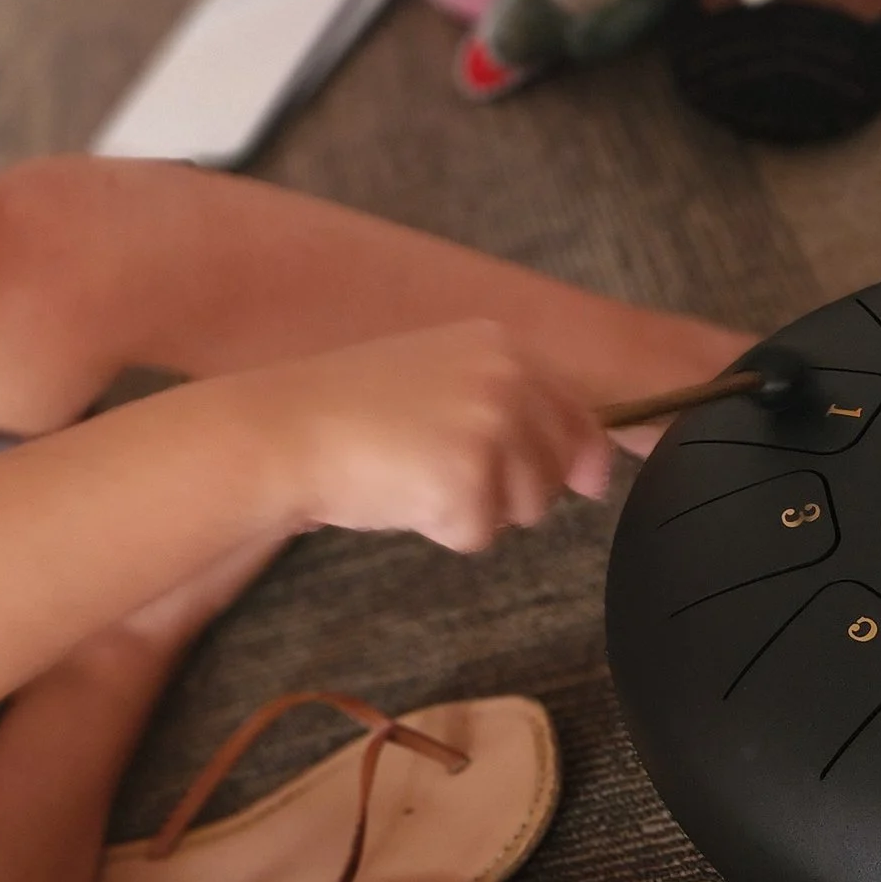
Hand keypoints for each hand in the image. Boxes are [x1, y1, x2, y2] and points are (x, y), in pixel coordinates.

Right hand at [244, 320, 613, 553]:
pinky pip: (478, 535)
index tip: (579, 480)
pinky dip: (440, 530)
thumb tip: (597, 471)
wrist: (283, 430)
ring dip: (476, 509)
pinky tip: (398, 495)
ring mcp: (490, 428)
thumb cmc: (346, 411)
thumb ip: (510, 405)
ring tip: (413, 477)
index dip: (577, 458)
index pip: (578, 414)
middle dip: (512, 488)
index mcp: (502, 346)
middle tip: (438, 472)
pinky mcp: (467, 480)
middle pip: (556, 470)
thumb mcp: (438, 377)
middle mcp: (507, 379)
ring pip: (526, 508)